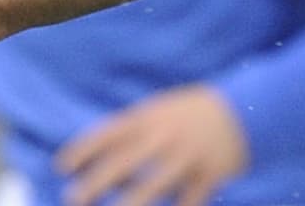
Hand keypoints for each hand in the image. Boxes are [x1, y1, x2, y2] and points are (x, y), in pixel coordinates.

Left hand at [56, 85, 247, 205]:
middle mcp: (163, 137)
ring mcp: (186, 157)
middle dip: (95, 181)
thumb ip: (135, 127)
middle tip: (71, 197)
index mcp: (149, 117)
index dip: (82, 150)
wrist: (243, 110)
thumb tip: (103, 148)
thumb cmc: (193, 110)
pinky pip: (188, 201)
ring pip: (153, 185)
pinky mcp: (208, 176)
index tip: (61, 166)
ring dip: (129, 203)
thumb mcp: (160, 108)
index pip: (107, 133)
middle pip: (123, 161)